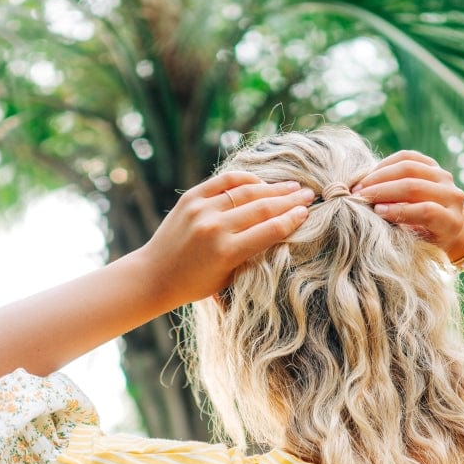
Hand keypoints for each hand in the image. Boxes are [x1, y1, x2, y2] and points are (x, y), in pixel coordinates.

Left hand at [140, 171, 315, 310]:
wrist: (155, 275)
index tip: (307, 213)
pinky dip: (245, 179)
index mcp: (227, 252)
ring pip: (246, 191)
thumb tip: (280, 231)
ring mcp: (202, 209)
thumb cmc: (195, 284)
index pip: (270, 230)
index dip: (292, 219)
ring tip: (292, 185)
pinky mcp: (191, 198)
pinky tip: (261, 182)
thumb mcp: (228, 278)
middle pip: (262, 207)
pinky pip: (224, 182)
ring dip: (273, 188)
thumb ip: (251, 255)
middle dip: (289, 200)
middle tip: (308, 194)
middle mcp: (215, 227)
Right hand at [350, 150, 463, 256]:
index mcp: (451, 222)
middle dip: (383, 191)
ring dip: (380, 175)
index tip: (376, 212)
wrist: (444, 227)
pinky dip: (386, 164)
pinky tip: (370, 175)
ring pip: (410, 167)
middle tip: (358, 197)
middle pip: (415, 186)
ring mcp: (444, 177)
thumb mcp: (417, 247)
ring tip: (360, 186)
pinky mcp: (434, 164)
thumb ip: (403, 236)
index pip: (427, 211)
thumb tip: (374, 220)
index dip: (399, 210)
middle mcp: (453, 197)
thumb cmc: (425, 244)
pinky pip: (408, 157)